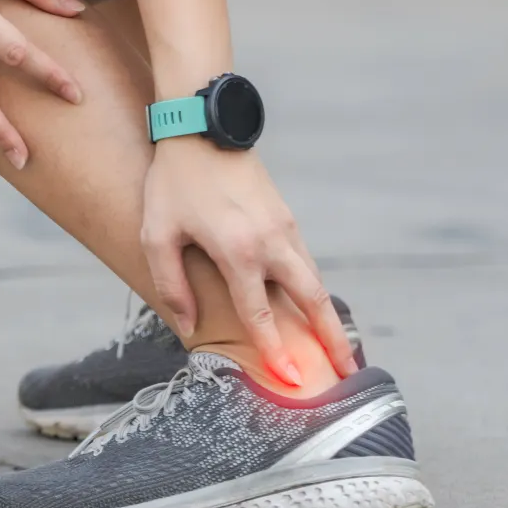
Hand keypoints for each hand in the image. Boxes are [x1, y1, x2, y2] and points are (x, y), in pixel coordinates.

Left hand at [140, 138, 356, 384]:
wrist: (201, 127)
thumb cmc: (173, 182)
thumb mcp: (157, 234)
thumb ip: (171, 285)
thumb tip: (189, 327)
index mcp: (238, 251)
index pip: (261, 314)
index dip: (275, 350)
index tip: (291, 381)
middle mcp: (270, 242)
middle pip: (312, 300)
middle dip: (333, 339)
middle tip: (350, 374)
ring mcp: (284, 227)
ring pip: (315, 280)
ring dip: (329, 315)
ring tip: (340, 349)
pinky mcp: (286, 217)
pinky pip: (306, 262)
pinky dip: (315, 290)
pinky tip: (314, 308)